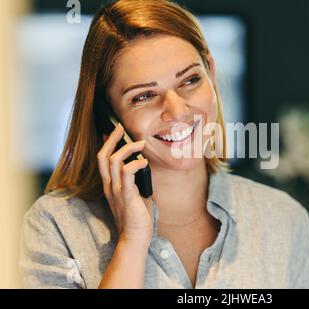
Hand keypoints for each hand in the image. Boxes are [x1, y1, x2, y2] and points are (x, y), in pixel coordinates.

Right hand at [97, 123, 153, 248]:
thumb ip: (135, 182)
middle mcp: (110, 186)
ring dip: (128, 148)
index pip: (103, 161)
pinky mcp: (126, 196)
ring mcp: (116, 191)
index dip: (106, 145)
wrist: (135, 238)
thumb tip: (143, 168)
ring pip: (113, 162)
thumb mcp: (135, 196)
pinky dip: (135, 164)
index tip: (112, 133)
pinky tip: (144, 162)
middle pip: (103, 156)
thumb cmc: (137, 218)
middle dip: (111, 139)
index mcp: (111, 186)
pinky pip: (127, 175)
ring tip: (141, 143)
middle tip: (120, 127)